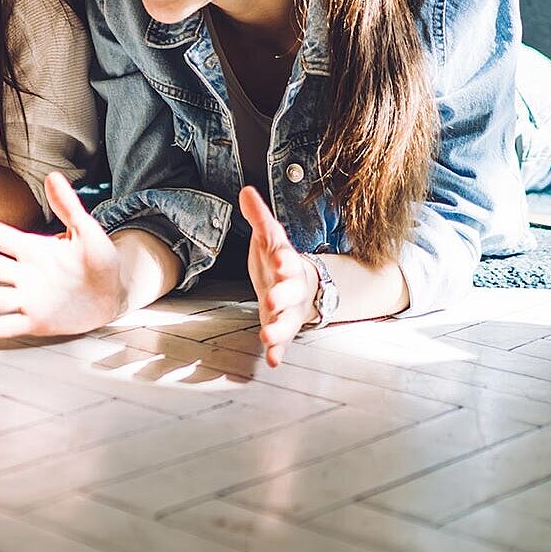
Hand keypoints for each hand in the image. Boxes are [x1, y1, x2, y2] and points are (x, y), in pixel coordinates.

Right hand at [0, 172, 128, 338]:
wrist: (113, 294)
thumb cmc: (98, 260)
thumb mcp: (87, 231)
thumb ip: (68, 207)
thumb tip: (54, 177)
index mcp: (33, 249)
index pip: (1, 236)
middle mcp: (25, 274)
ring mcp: (29, 299)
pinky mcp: (37, 321)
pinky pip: (11, 325)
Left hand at [239, 185, 314, 367]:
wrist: (304, 286)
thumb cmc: (280, 260)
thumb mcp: (270, 238)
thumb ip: (259, 218)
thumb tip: (246, 191)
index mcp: (287, 262)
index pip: (286, 258)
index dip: (283, 258)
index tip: (279, 259)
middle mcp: (291, 287)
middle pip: (289, 291)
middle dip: (281, 295)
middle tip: (270, 299)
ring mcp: (288, 309)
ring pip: (286, 320)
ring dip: (278, 328)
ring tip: (266, 335)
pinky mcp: (282, 326)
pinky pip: (283, 341)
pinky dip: (278, 350)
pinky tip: (273, 360)